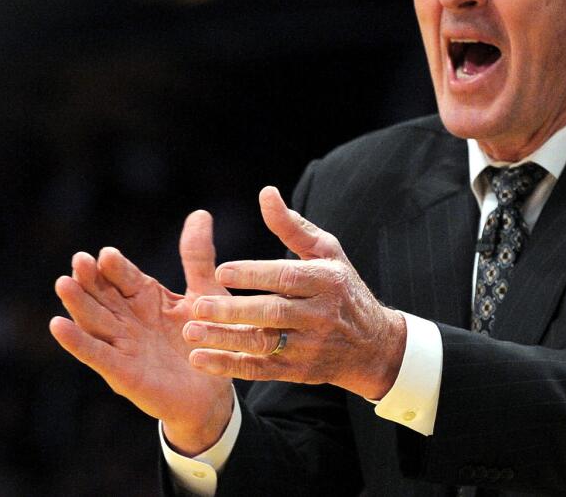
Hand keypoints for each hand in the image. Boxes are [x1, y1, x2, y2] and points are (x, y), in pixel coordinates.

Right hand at [49, 211, 234, 454]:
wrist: (214, 393)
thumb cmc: (208, 340)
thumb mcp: (207, 292)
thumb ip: (198, 257)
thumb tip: (199, 213)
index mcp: (146, 298)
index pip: (125, 277)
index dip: (116, 267)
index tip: (106, 253)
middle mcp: (128, 319)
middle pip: (103, 294)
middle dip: (90, 279)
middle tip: (79, 261)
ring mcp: (122, 345)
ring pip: (95, 320)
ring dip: (78, 303)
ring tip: (63, 283)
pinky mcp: (121, 373)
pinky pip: (96, 354)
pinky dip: (77, 341)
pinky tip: (58, 326)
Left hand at [183, 186, 406, 399]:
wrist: (373, 345)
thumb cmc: (342, 288)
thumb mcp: (327, 253)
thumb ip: (293, 226)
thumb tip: (266, 194)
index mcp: (327, 281)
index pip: (287, 277)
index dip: (254, 274)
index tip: (222, 271)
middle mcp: (320, 314)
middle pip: (273, 312)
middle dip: (234, 310)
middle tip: (198, 304)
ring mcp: (310, 346)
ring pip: (264, 343)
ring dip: (226, 339)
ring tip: (192, 332)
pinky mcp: (299, 371)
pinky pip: (260, 369)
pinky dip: (230, 366)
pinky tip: (201, 360)